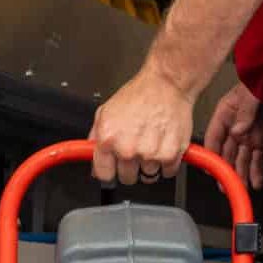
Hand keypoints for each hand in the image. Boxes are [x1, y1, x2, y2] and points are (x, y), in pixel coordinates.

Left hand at [90, 67, 193, 186]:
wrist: (167, 84)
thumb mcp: (105, 111)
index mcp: (109, 139)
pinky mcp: (170, 155)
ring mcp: (150, 154)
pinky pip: (167, 172)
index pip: (104, 175)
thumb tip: (91, 156)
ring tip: (151, 143)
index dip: (109, 171)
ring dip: (149, 164)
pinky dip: (167, 163)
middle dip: (130, 167)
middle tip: (136, 149)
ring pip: (148, 176)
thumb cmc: (139, 94)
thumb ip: (95, 136)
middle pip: (127, 178)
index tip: (113, 167)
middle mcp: (128, 149)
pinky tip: (163, 146)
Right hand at [203, 83, 262, 189]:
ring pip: (241, 159)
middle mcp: (234, 127)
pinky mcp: (262, 140)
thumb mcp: (252, 94)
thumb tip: (237, 131)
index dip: (210, 153)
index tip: (210, 168)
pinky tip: (256, 183)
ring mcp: (248, 135)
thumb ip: (244, 112)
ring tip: (242, 188)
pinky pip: (257, 159)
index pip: (214, 137)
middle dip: (226, 170)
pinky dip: (256, 172)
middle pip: (226, 152)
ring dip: (240, 174)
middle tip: (225, 185)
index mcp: (225, 114)